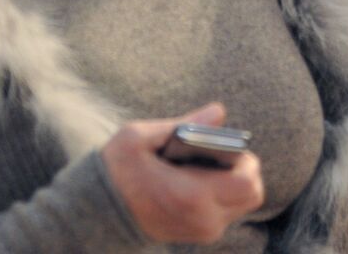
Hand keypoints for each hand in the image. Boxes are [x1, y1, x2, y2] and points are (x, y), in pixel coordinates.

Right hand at [101, 102, 263, 244]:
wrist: (95, 213)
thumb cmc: (117, 171)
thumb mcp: (140, 137)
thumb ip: (185, 124)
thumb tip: (219, 112)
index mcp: (192, 196)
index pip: (248, 183)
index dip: (244, 159)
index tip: (222, 146)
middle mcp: (203, 219)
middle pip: (252, 194)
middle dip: (243, 169)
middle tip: (215, 155)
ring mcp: (202, 231)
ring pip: (242, 203)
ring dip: (232, 181)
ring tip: (200, 167)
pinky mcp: (198, 235)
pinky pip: (227, 211)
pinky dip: (221, 193)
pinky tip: (193, 180)